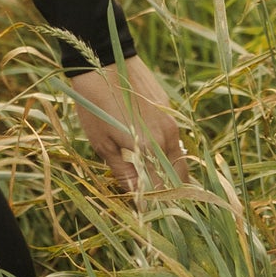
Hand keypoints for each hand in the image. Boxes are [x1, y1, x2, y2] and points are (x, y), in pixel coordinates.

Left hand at [66, 55, 186, 196]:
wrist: (102, 59)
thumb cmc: (94, 104)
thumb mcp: (102, 143)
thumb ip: (123, 171)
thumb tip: (137, 199)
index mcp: (150, 149)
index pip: (164, 189)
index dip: (160, 206)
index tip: (153, 217)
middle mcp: (167, 136)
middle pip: (181, 176)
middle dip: (173, 192)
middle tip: (160, 204)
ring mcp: (171, 120)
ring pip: (179, 156)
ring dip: (171, 171)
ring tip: (156, 181)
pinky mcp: (169, 107)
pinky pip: (173, 136)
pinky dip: (167, 149)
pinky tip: (152, 151)